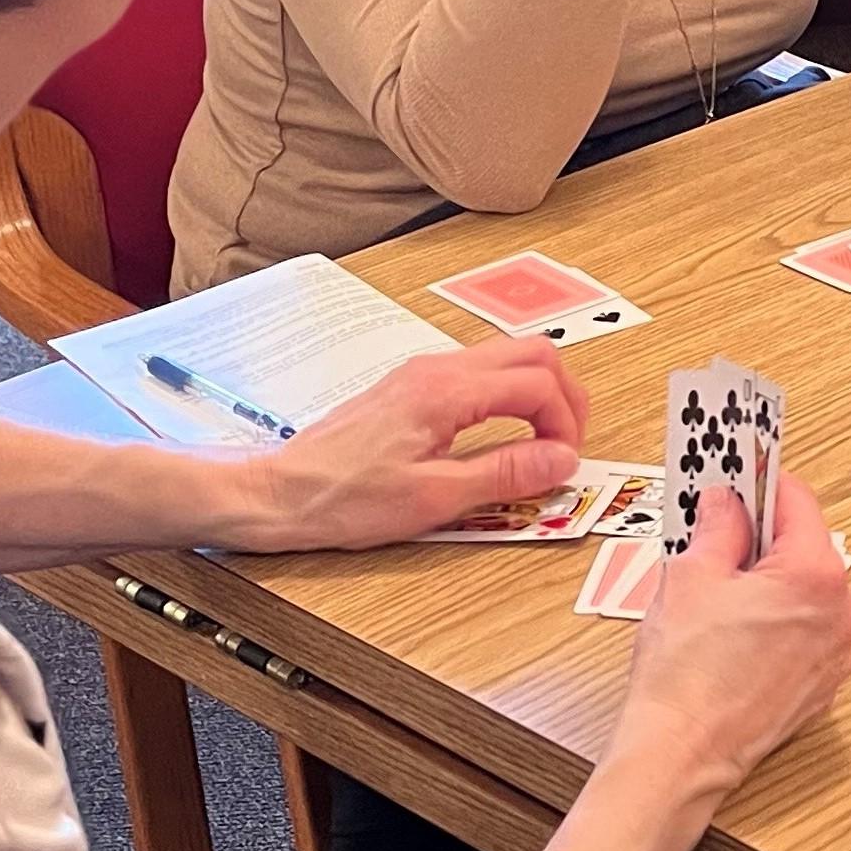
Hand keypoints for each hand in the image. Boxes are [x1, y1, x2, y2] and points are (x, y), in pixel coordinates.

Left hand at [221, 338, 588, 550]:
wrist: (281, 493)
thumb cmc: (345, 498)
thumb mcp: (434, 497)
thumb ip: (505, 474)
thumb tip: (562, 459)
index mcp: (446, 390)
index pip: (538, 384)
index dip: (566, 423)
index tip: (564, 462)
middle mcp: (437, 369)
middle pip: (533, 353)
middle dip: (565, 396)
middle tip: (569, 443)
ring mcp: (423, 373)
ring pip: (508, 358)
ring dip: (539, 393)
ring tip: (543, 442)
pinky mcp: (412, 387)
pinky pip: (480, 373)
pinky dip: (510, 396)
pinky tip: (504, 435)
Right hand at [610, 473, 850, 807]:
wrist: (682, 754)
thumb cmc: (686, 674)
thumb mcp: (690, 576)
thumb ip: (717, 526)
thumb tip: (724, 501)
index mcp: (816, 574)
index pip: (796, 499)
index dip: (759, 482)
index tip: (738, 470)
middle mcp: (842, 610)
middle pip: (803, 545)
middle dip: (760, 535)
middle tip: (715, 531)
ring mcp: (838, 651)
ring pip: (805, 590)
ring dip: (768, 579)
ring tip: (717, 587)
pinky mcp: (823, 682)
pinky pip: (805, 629)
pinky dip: (776, 618)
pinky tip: (733, 627)